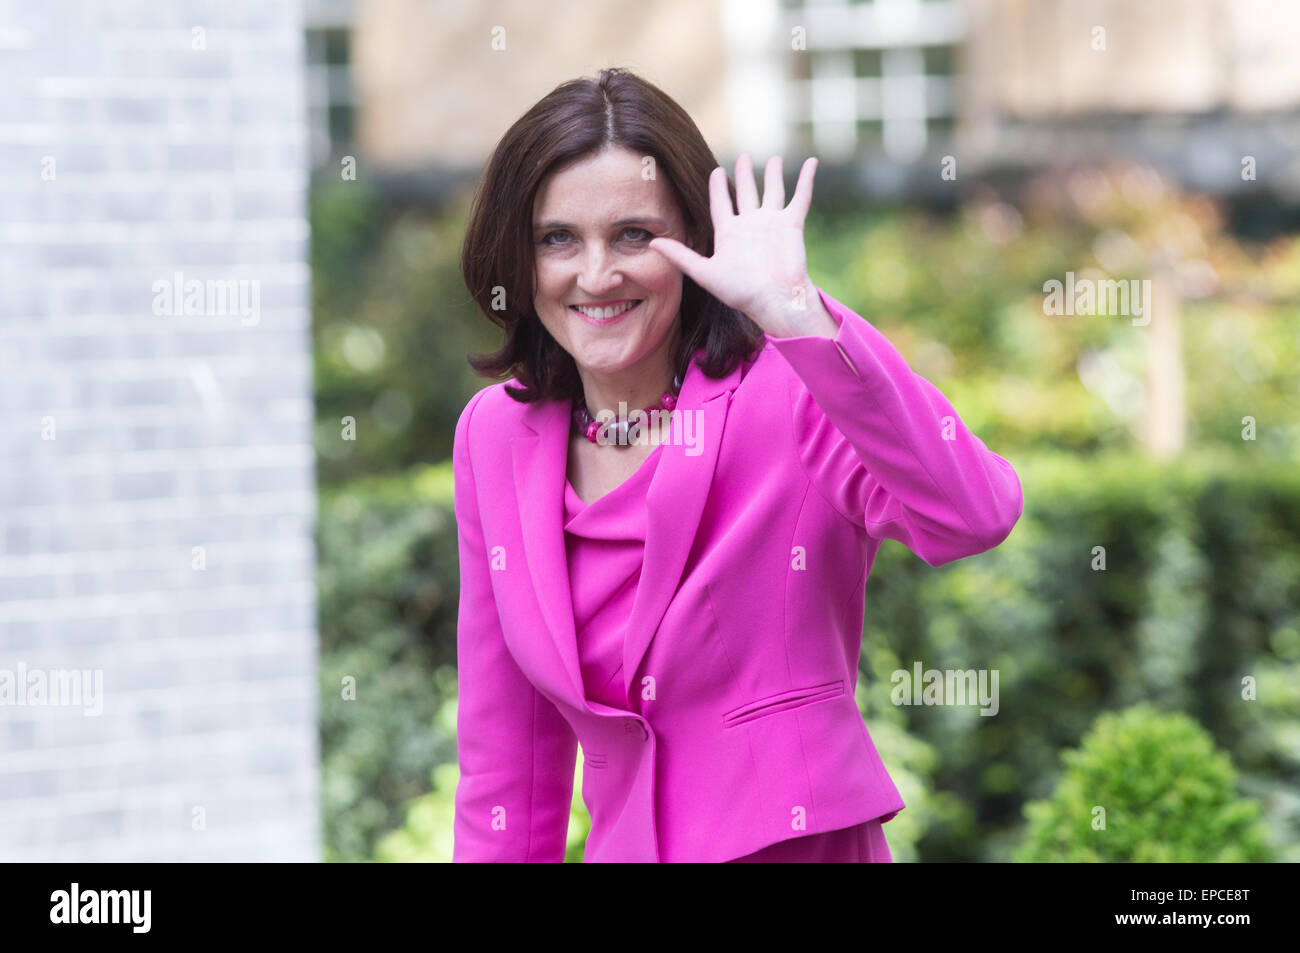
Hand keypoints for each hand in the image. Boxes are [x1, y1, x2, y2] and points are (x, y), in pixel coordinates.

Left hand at [649, 153, 830, 338]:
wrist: (775, 299)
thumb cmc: (740, 291)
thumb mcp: (705, 272)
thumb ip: (681, 256)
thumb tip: (652, 243)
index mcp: (730, 233)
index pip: (721, 204)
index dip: (717, 188)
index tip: (715, 171)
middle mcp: (751, 225)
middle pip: (746, 193)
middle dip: (744, 174)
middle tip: (744, 156)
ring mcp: (772, 223)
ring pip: (772, 191)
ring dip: (773, 175)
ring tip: (773, 159)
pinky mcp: (792, 224)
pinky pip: (801, 197)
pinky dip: (806, 180)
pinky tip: (811, 163)